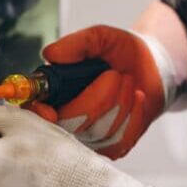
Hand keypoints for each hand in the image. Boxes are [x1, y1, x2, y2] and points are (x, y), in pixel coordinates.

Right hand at [30, 26, 180, 158]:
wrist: (153, 66)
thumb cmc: (120, 51)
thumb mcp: (99, 38)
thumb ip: (76, 44)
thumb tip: (50, 54)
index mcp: (54, 93)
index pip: (33, 114)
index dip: (37, 116)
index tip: (50, 111)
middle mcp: (67, 120)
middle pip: (70, 126)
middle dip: (98, 99)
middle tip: (114, 75)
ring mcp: (90, 138)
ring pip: (99, 132)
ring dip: (121, 102)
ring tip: (126, 82)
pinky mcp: (113, 148)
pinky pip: (121, 139)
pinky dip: (134, 115)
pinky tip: (136, 99)